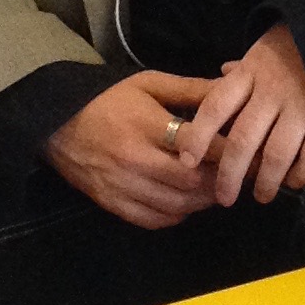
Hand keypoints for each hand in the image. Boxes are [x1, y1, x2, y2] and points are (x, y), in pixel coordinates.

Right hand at [45, 71, 220, 227]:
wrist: (56, 123)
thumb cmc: (108, 100)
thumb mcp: (148, 84)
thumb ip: (190, 89)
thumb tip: (231, 90)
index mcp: (145, 125)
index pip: (197, 144)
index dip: (228, 151)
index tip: (248, 152)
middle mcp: (134, 159)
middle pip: (190, 181)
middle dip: (220, 180)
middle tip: (237, 176)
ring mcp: (122, 186)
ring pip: (177, 205)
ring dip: (202, 201)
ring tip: (217, 189)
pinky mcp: (112, 204)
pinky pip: (155, 220)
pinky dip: (177, 215)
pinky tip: (186, 202)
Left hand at [173, 23, 304, 205]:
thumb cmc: (291, 45)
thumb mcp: (258, 51)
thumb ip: (239, 72)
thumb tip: (220, 75)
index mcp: (249, 74)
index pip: (215, 108)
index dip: (199, 137)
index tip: (188, 161)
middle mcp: (271, 93)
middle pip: (242, 141)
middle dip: (230, 175)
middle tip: (224, 198)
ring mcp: (301, 107)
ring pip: (275, 154)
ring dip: (265, 181)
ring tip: (260, 196)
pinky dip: (302, 173)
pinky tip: (293, 182)